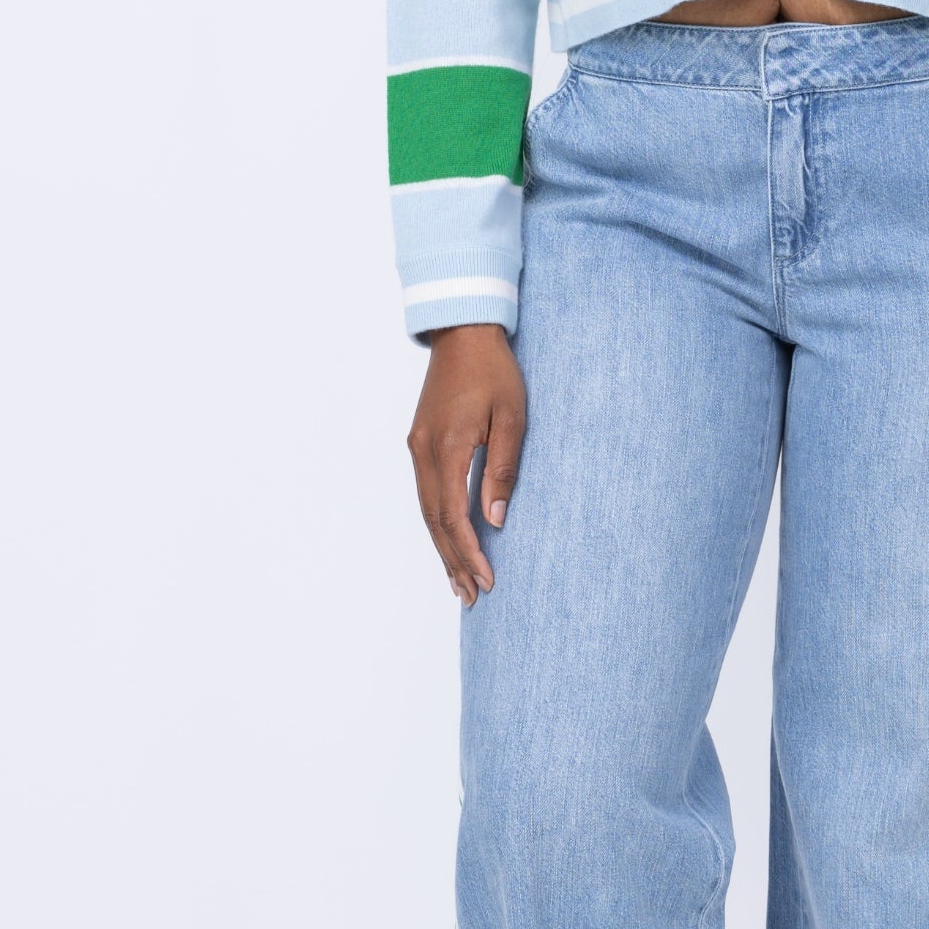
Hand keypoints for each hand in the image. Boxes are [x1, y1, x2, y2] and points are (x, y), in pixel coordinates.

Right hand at [407, 324, 525, 605]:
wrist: (463, 332)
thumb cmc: (494, 371)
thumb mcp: (511, 417)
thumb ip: (502, 469)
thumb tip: (495, 518)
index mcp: (447, 446)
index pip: (454, 515)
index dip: (470, 552)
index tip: (488, 579)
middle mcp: (423, 452)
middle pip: (435, 521)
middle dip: (454, 561)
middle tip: (472, 596)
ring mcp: (417, 447)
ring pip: (426, 511)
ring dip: (442, 548)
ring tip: (459, 582)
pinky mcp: (420, 443)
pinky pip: (425, 494)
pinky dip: (437, 524)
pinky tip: (448, 541)